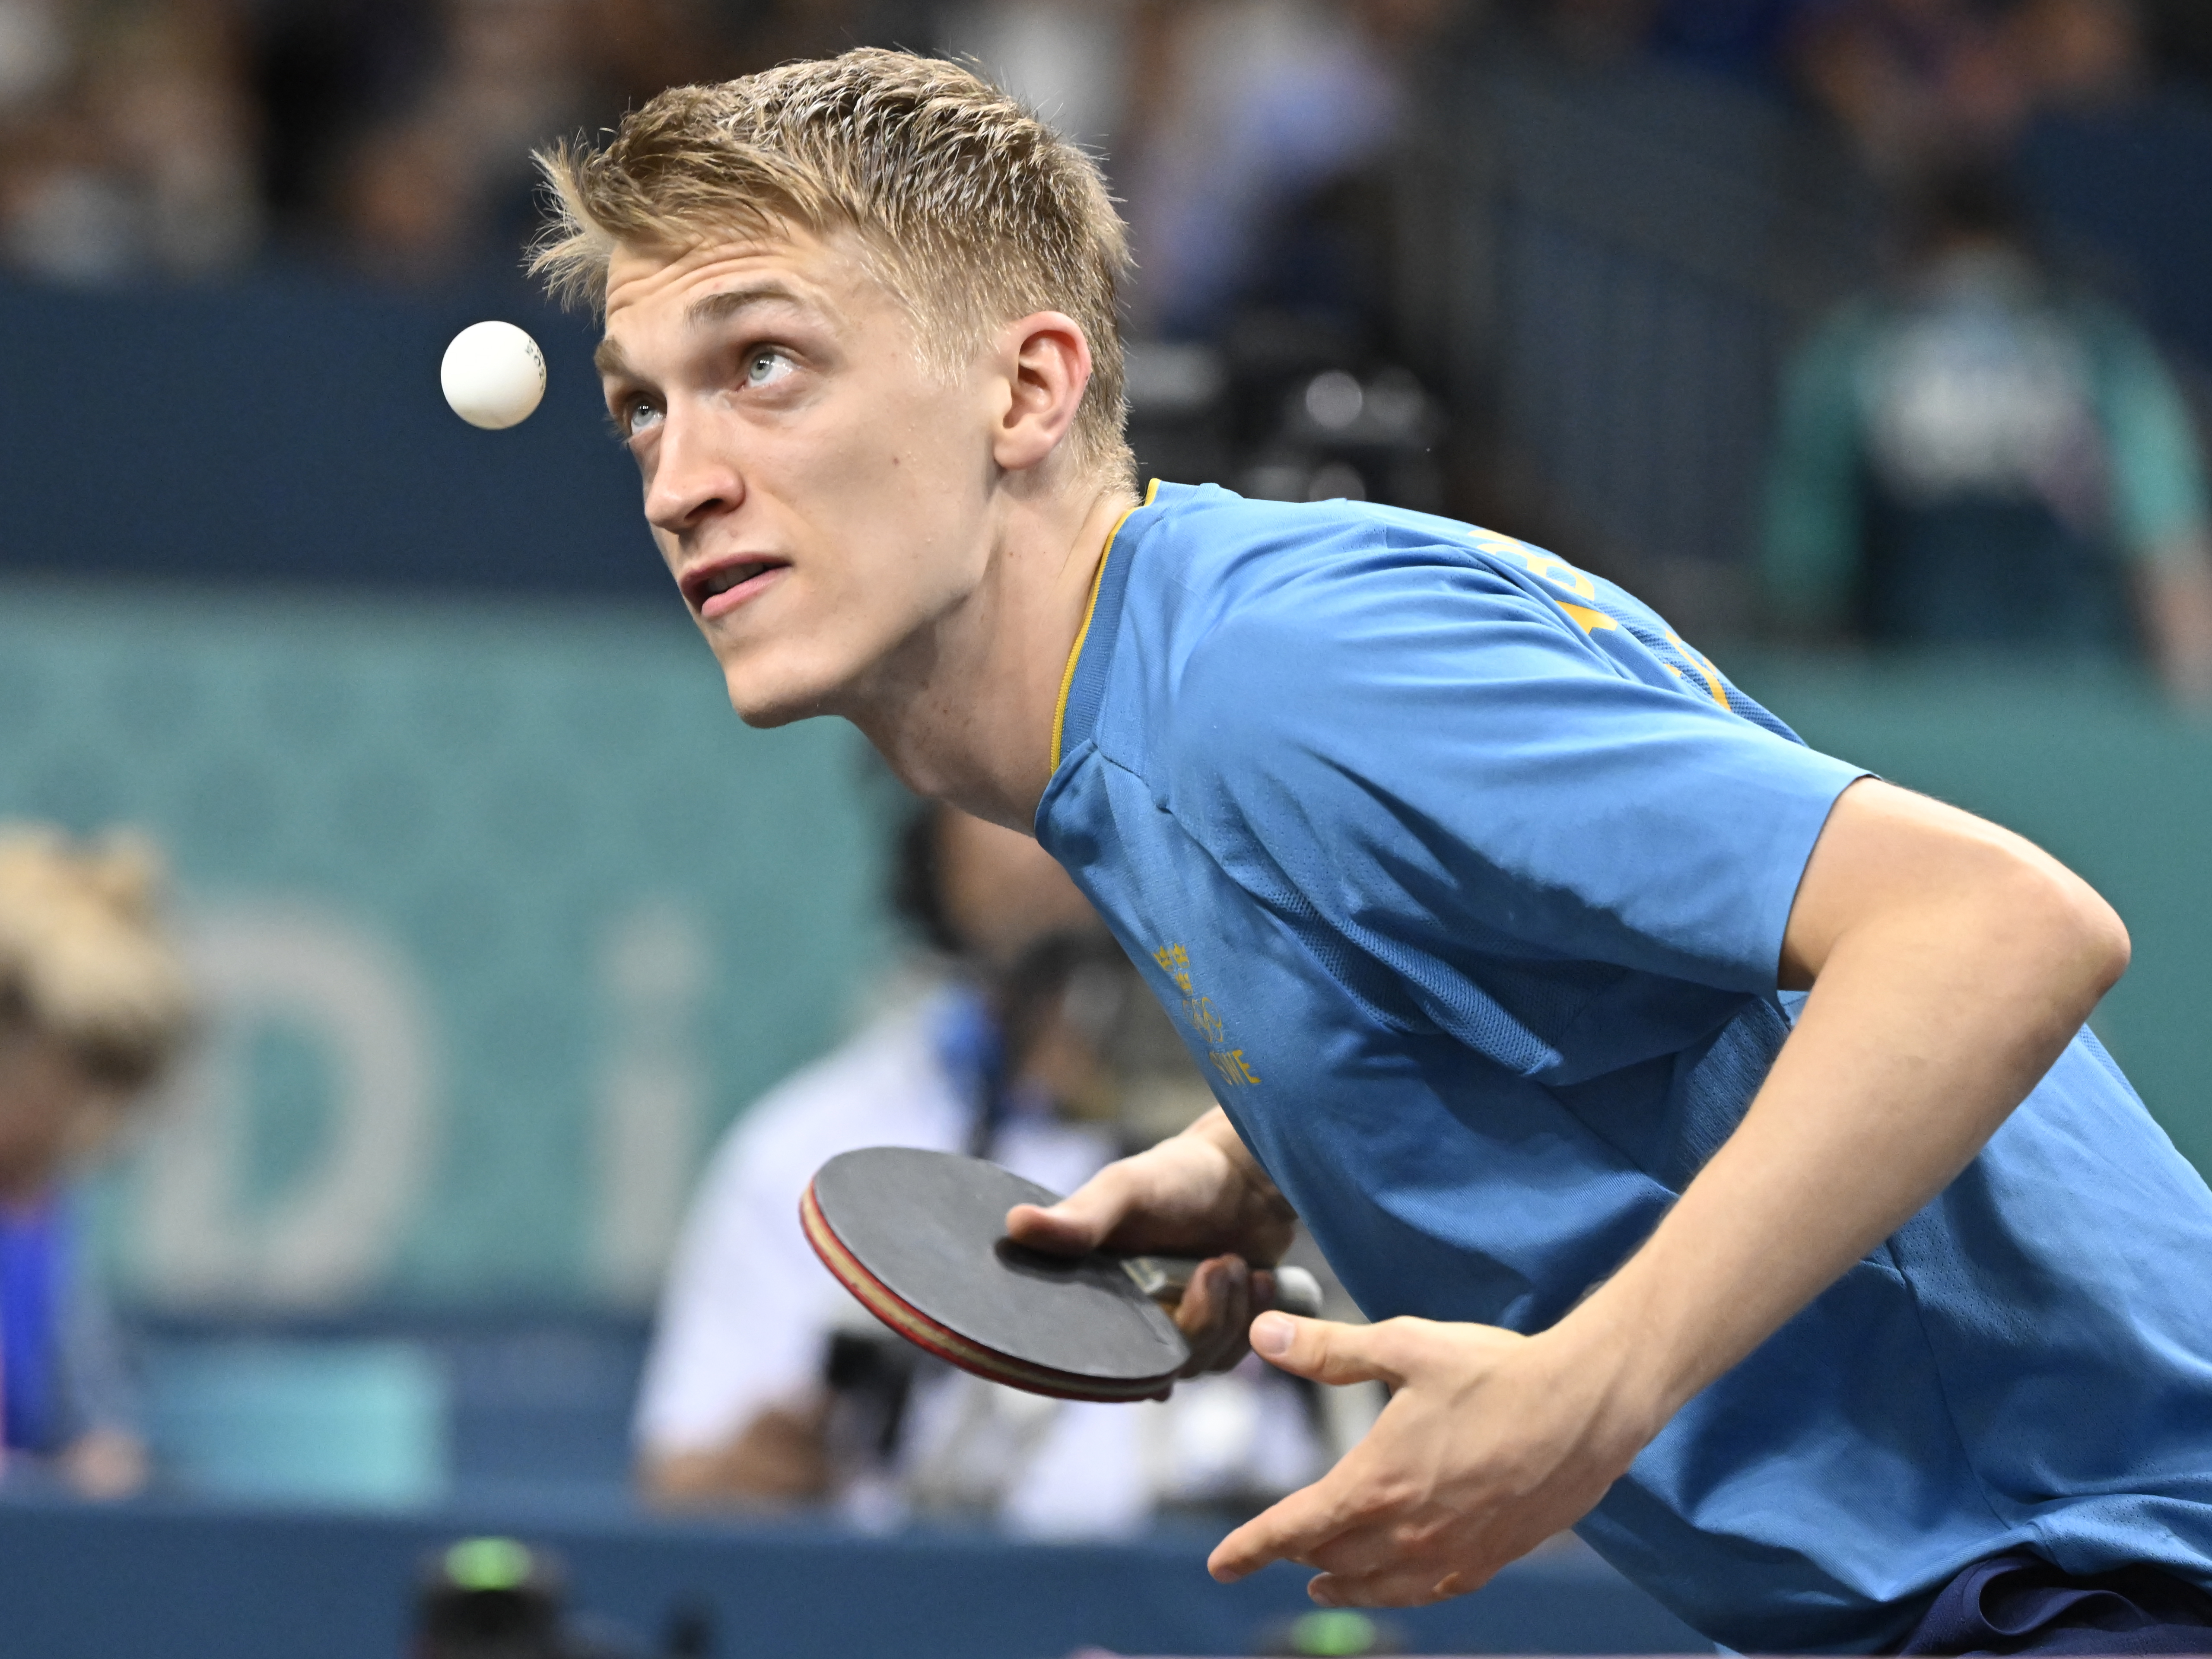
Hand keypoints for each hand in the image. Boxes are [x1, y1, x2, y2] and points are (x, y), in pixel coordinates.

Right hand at [1004, 1107, 1297, 1373]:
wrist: (1248, 1174)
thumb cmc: (1180, 1175)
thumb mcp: (1126, 1189)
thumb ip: (1080, 1215)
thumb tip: (1015, 1226)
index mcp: (1091, 1290)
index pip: (1081, 1353)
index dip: (1110, 1362)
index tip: (1156, 1325)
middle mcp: (1126, 1318)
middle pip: (1153, 1367)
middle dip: (1197, 1320)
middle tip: (1219, 1264)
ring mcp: (1170, 1328)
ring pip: (1195, 1364)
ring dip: (1228, 1315)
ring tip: (1237, 1262)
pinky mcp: (1212, 1332)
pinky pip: (1228, 1357)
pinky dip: (1247, 1320)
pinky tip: (1257, 1278)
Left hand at [1210, 1312, 1656, 1606]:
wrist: (1586, 1405)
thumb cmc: (1495, 1370)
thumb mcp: (1404, 1346)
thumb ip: (1330, 1350)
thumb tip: (1265, 1335)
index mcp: (1376, 1482)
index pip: (1294, 1527)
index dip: (1250, 1547)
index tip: (1220, 1565)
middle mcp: (1409, 1530)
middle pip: (1334, 1557)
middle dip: (1298, 1555)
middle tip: (1278, 1553)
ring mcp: (1454, 1550)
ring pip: (1381, 1585)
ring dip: (1345, 1584)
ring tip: (1323, 1584)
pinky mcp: (1495, 1555)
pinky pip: (1435, 1589)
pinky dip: (1403, 1591)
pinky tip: (1402, 1583)